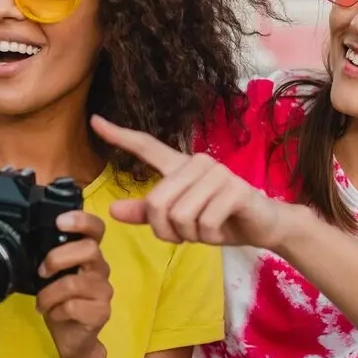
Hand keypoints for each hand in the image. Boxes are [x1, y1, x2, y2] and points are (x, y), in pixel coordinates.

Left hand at [35, 210, 112, 357]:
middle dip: (58, 258)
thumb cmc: (61, 303)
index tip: (60, 222)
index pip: (96, 229)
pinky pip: (73, 306)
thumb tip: (32, 243)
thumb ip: (52, 260)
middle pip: (89, 250)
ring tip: (43, 303)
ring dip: (49, 294)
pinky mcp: (101, 312)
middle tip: (42, 272)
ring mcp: (104, 291)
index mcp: (89, 255)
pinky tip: (55, 315)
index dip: (82, 220)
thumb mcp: (52, 277)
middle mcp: (101, 269)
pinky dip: (56, 311)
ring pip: (74, 283)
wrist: (73, 340)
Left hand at [91, 115, 290, 248]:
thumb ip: (147, 213)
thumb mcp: (180, 220)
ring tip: (204, 230)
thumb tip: (112, 210)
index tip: (94, 121)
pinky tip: (219, 230)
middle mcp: (197, 163)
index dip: (119, 136)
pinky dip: (207, 237)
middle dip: (166, 230)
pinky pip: (203, 223)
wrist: (263, 226)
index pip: (146, 147)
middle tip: (184, 235)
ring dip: (189, 235)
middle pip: (157, 202)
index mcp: (181, 167)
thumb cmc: (220, 220)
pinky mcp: (234, 189)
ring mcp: (217, 173)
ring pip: (179, 215)